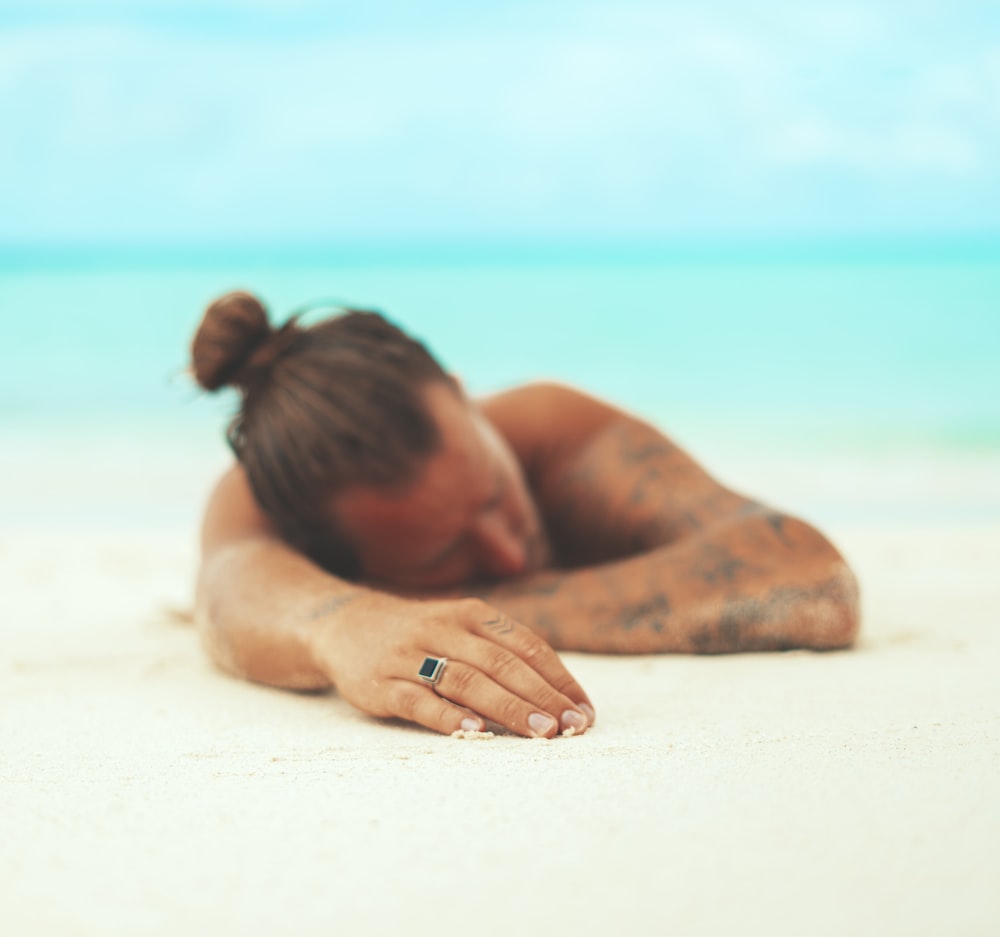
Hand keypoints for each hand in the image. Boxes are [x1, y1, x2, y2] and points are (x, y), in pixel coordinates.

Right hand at [315, 594, 594, 737]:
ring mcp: (411, 656)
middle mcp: (444, 629)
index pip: (525, 645)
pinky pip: (420, 701)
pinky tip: (475, 732)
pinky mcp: (382, 684)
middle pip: (502, 664)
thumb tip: (558, 694)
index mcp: (471, 614)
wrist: (344, 624)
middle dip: (542, 697)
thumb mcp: (461, 626)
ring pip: (467, 681)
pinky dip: (449, 716)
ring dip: (508, 709)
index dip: (558, 678)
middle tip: (572, 726)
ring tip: (541, 733)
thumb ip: (501, 652)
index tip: (584, 709)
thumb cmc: (421, 634)